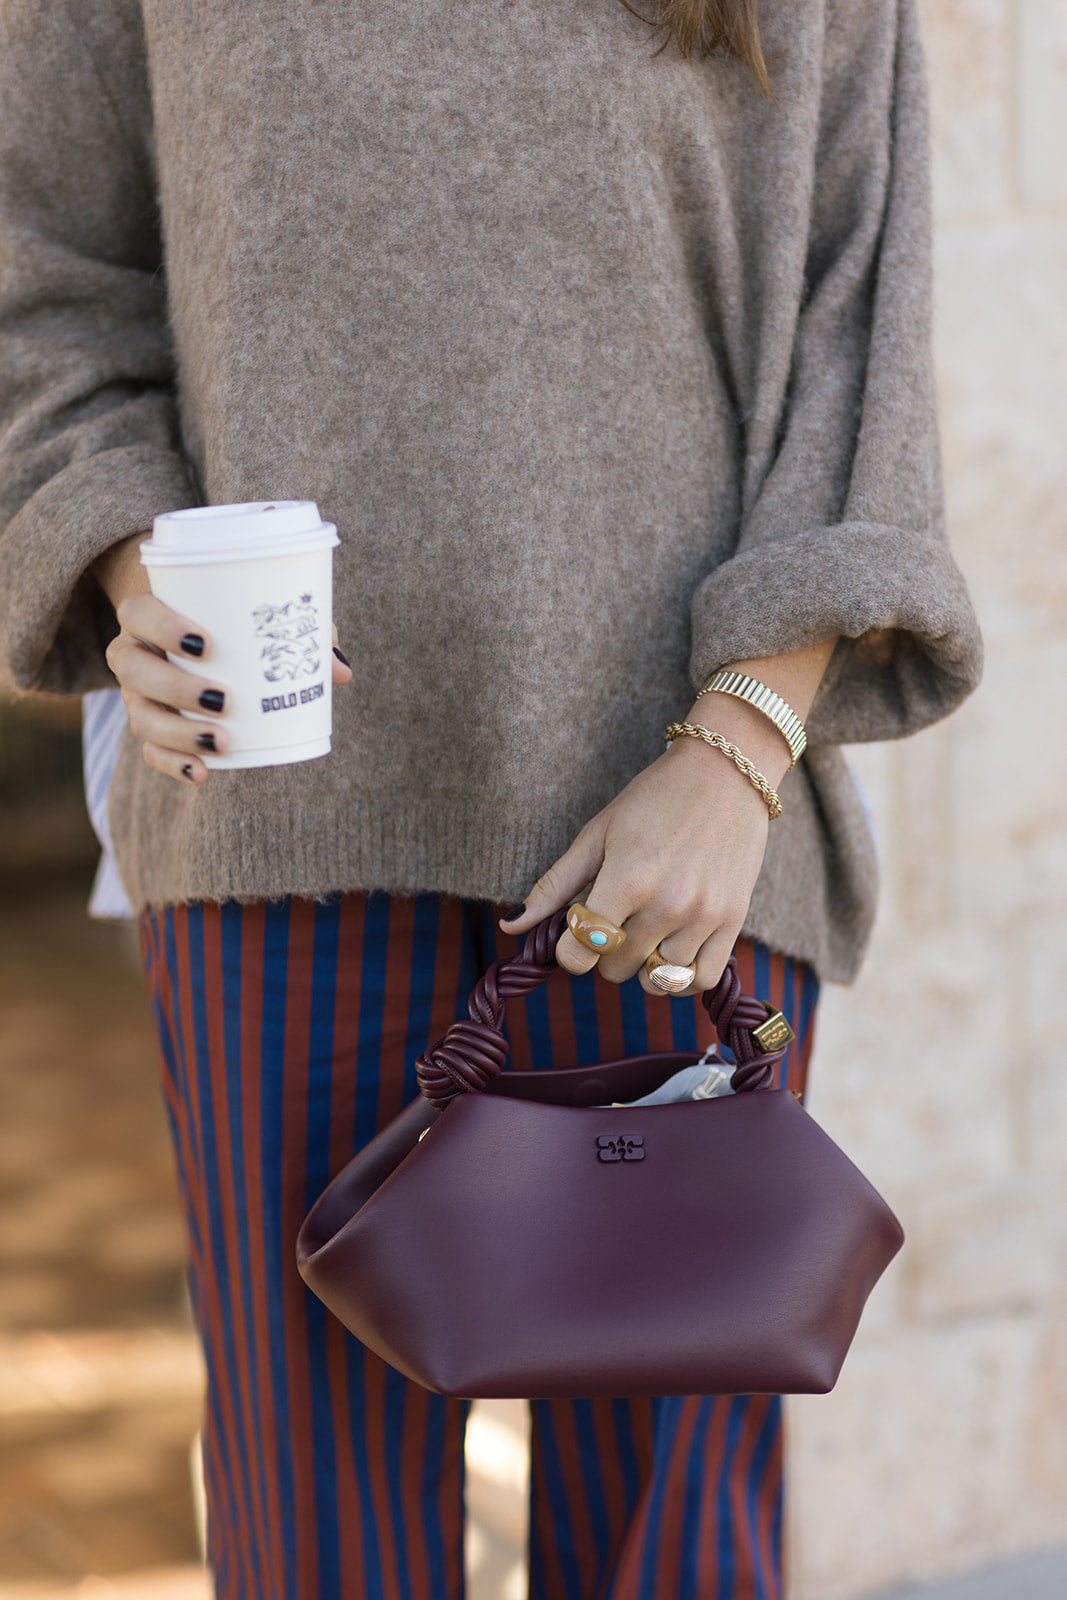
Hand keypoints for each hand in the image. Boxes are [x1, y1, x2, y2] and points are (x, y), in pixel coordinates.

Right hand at [94, 530, 352, 785]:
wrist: (198, 638)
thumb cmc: (234, 621)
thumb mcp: (263, 619)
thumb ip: (299, 635)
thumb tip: (339, 671)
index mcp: (150, 615)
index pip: (138, 613)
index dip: (164, 627)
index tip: (207, 644)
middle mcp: (134, 653)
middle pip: (134, 669)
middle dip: (176, 688)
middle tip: (224, 701)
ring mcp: (138, 694)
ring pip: (141, 716)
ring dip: (178, 732)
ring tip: (222, 741)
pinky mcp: (150, 727)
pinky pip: (151, 751)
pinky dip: (174, 765)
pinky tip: (201, 773)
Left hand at [501, 723, 774, 995]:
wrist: (726, 773)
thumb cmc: (653, 799)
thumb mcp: (597, 834)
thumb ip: (554, 885)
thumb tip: (510, 924)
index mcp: (625, 879)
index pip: (579, 954)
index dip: (569, 949)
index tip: (577, 930)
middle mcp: (666, 904)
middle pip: (615, 969)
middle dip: (605, 951)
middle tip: (617, 917)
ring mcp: (703, 916)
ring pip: (656, 980)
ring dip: (644, 964)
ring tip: (646, 930)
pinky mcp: (733, 921)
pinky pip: (701, 980)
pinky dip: (681, 977)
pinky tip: (673, 950)